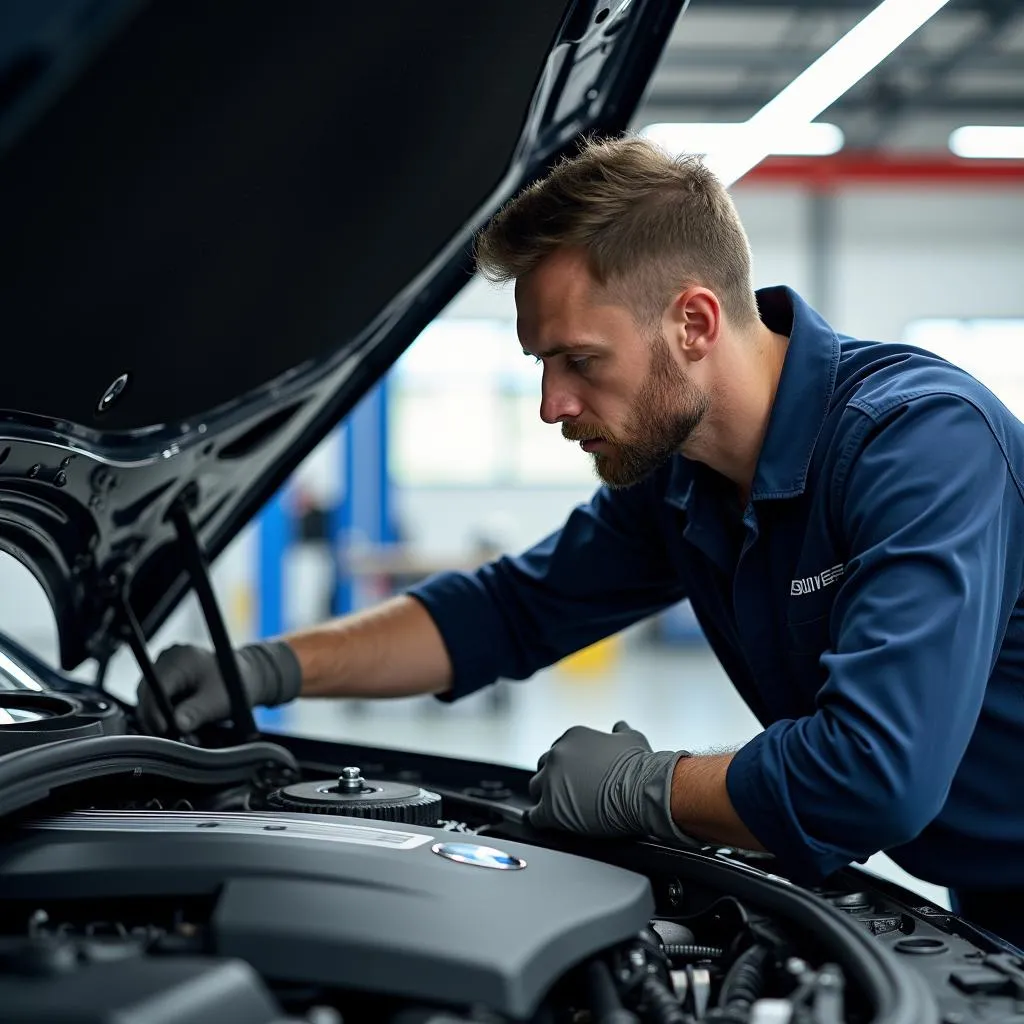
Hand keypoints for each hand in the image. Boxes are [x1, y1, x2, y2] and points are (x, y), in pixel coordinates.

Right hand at [136, 641, 301, 734]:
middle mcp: (167, 659)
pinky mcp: (168, 679)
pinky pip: (157, 700)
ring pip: (150, 700)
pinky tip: (180, 724)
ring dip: (161, 719)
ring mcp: (166, 668)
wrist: (246, 677)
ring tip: (182, 733)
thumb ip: (196, 711)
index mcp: (178, 658)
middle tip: (175, 738)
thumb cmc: (236, 683)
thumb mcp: (218, 700)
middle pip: (147, 695)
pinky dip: (166, 714)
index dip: (154, 712)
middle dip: (157, 719)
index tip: (163, 731)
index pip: (153, 688)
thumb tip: (177, 724)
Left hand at [526, 721, 691, 842]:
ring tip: (559, 809)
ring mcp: (551, 781)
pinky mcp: (550, 808)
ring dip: (545, 798)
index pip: (559, 751)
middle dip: (553, 779)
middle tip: (567, 792)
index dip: (567, 766)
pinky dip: (540, 820)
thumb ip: (620, 731)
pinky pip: (535, 816)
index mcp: (572, 737)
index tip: (576, 776)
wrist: (642, 789)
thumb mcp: (631, 738)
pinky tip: (548, 823)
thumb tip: (620, 726)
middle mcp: (557, 754)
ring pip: (536, 789)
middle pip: (544, 768)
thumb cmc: (639, 766)